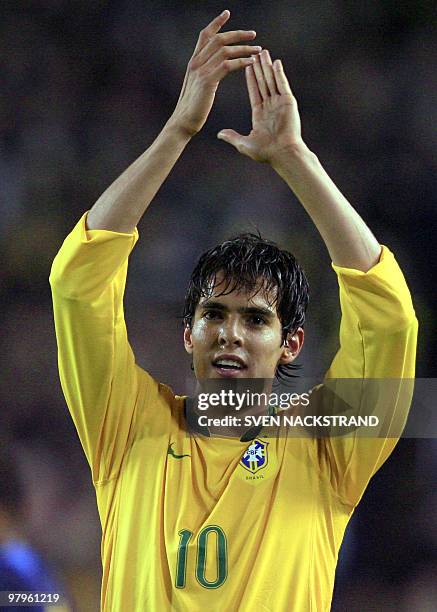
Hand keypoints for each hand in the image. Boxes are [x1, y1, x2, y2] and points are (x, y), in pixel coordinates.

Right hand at [171, 10, 260, 136]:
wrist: (183, 122)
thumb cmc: (192, 109)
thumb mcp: (196, 86)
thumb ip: (204, 73)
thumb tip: (213, 68)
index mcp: (193, 62)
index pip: (205, 36)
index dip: (216, 23)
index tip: (227, 13)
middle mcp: (196, 63)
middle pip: (218, 39)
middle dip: (237, 34)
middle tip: (253, 34)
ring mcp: (201, 71)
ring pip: (224, 50)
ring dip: (243, 48)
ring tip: (257, 50)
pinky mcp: (207, 81)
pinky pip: (227, 65)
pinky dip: (241, 62)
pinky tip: (251, 63)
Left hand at [217, 50, 303, 163]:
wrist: (282, 154)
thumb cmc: (266, 152)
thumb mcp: (245, 144)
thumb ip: (232, 137)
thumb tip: (220, 134)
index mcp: (260, 114)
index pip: (254, 91)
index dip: (250, 78)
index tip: (246, 65)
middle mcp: (271, 106)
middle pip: (263, 82)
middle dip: (259, 68)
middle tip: (255, 52)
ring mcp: (280, 103)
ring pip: (272, 80)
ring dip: (267, 66)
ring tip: (263, 52)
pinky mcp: (288, 102)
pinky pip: (282, 85)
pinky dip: (279, 73)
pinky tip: (275, 62)